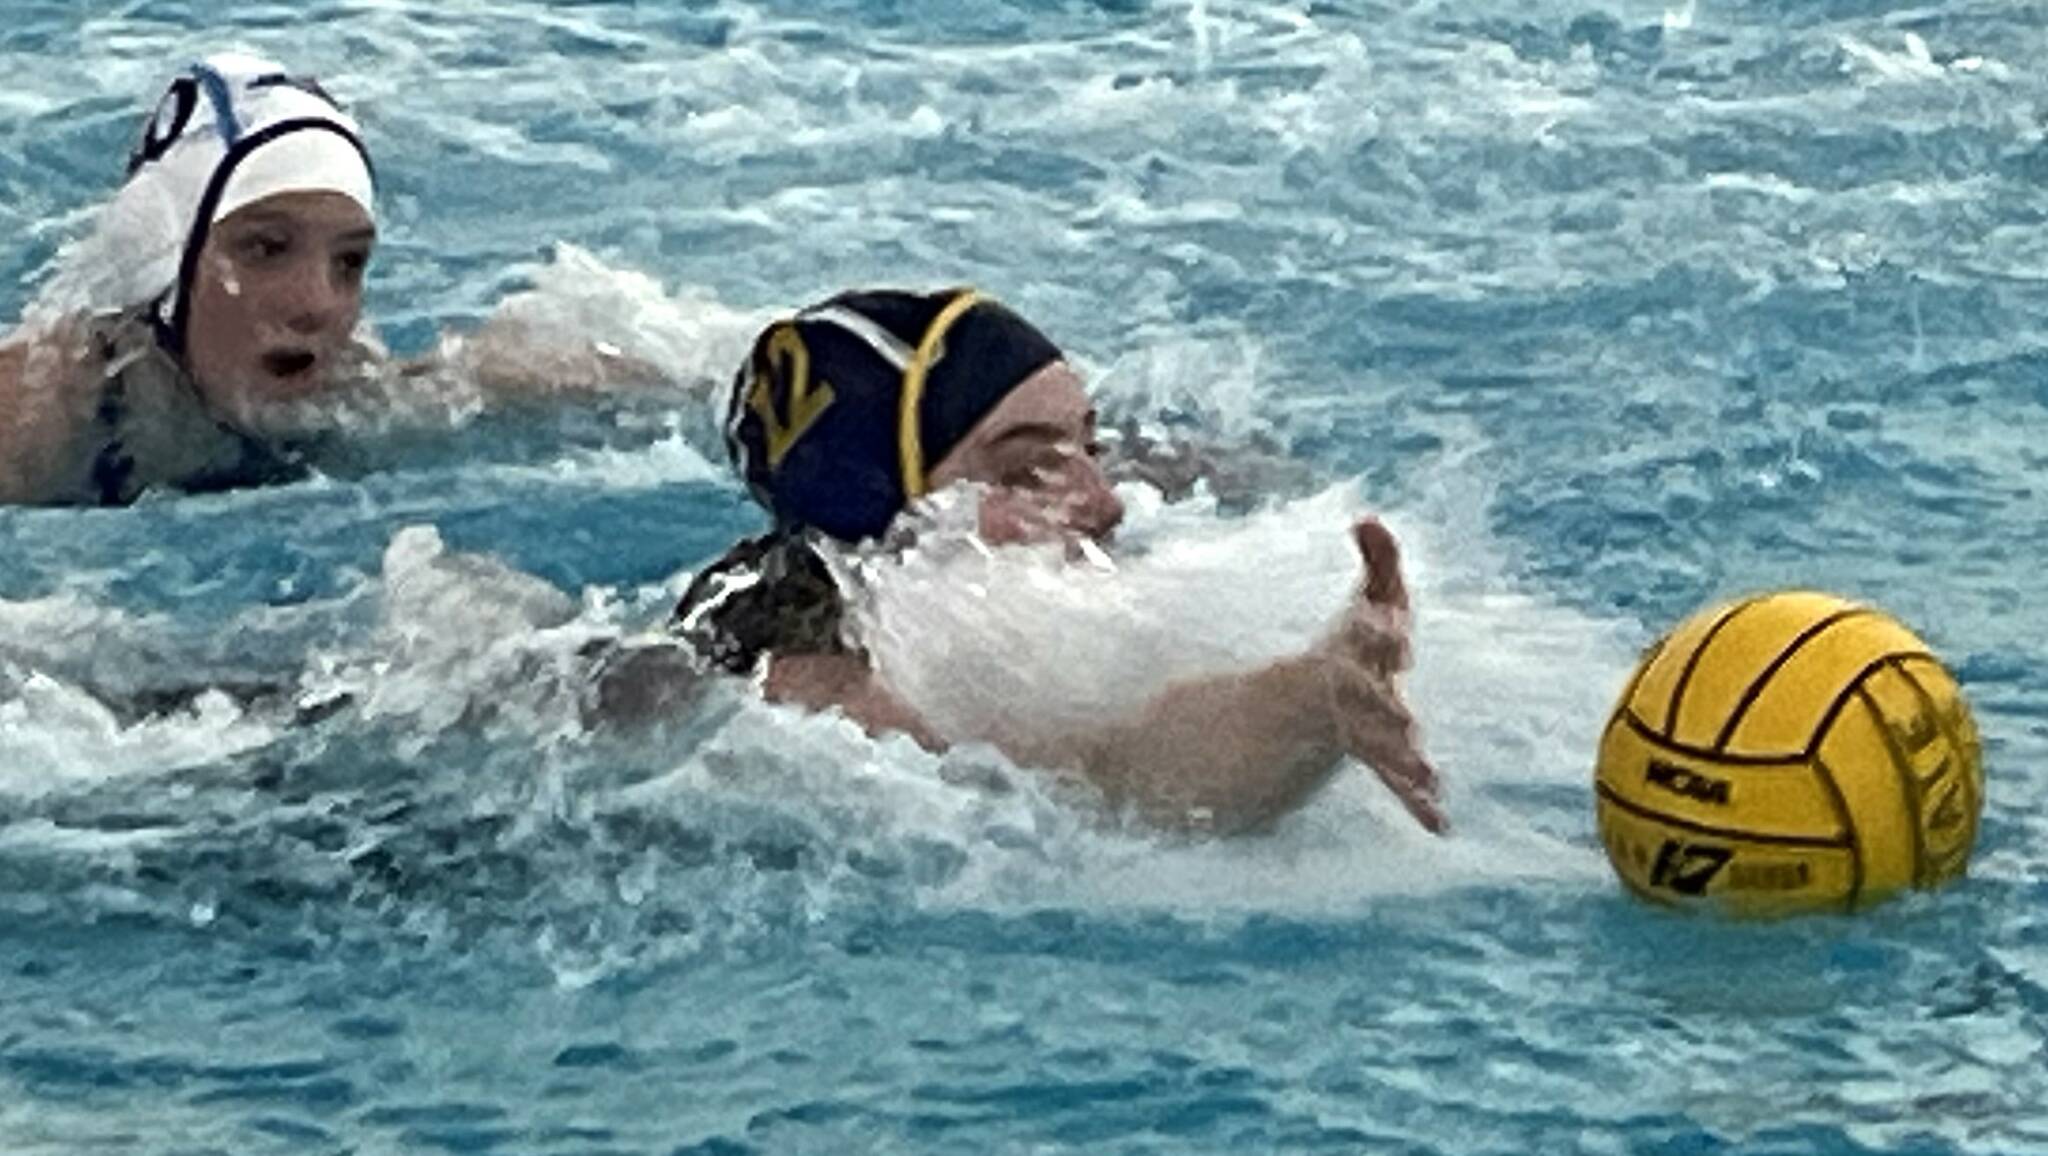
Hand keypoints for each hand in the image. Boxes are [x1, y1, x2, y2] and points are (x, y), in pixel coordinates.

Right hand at [1322, 517, 1446, 833]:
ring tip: (1428, 780)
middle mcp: (1358, 691)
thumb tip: (1367, 516)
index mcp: (1356, 648)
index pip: (1366, 637)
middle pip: (1371, 699)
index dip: (1379, 633)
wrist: (1324, 699)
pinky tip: (1441, 824)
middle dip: (1387, 709)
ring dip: (1403, 764)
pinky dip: (1416, 803)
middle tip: (1408, 722)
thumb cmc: (1359, 641)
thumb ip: (1377, 558)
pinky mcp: (1380, 758)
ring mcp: (1366, 729)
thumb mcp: (1369, 597)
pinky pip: (1395, 783)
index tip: (1397, 631)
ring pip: (1381, 747)